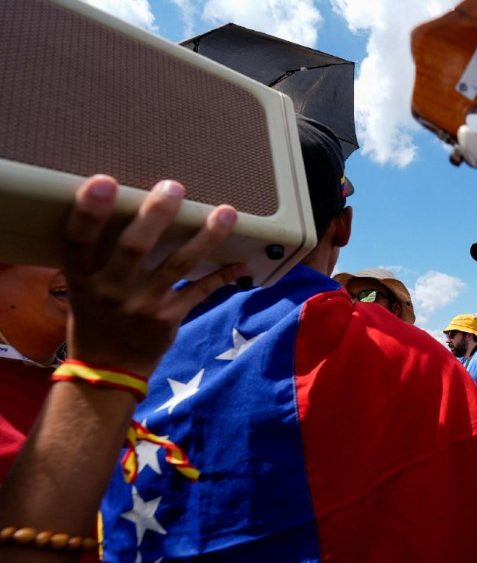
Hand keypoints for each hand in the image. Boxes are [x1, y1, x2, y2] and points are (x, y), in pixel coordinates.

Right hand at [63, 175, 244, 375]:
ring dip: (205, 237)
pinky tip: (241, 264)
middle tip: (174, 187)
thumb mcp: (83, 286)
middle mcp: (111, 289)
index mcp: (83, 276)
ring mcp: (142, 305)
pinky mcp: (168, 319)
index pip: (79, 239)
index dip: (89, 211)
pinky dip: (221, 277)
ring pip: (179, 264)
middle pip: (134, 246)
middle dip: (156, 215)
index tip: (104, 182)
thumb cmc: (96, 314)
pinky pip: (200, 291)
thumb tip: (121, 205)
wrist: (109, 366)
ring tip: (226, 212)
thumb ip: (98, 254)